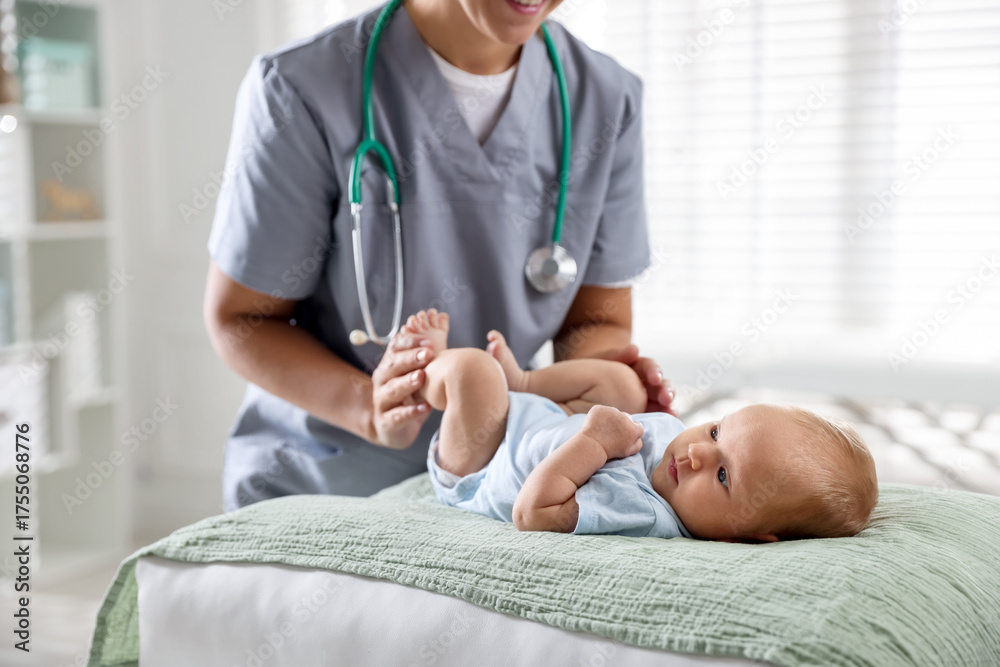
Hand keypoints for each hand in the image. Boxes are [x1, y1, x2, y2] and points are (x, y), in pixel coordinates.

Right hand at [368, 331, 434, 448]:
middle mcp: (382, 380)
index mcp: (390, 364)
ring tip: (422, 377)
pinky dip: (410, 412)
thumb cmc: (409, 396)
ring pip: (392, 389)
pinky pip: (397, 416)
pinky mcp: (386, 422)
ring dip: (407, 382)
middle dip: (410, 358)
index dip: (410, 342)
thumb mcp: (416, 375)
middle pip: (392, 365)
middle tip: (427, 354)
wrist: (391, 428)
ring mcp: (382, 401)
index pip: (395, 347)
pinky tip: (424, 408)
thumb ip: (426, 358)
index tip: (429, 342)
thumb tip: (442, 334)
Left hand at [580, 405, 643, 459]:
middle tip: (612, 433)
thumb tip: (638, 436)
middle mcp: (624, 417)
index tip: (623, 436)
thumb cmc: (610, 451)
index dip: (631, 431)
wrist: (591, 446)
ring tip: (603, 430)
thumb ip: (638, 443)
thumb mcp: (628, 452)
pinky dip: (600, 416)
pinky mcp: (599, 408)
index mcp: (633, 428)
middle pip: (626, 418)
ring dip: (611, 419)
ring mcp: (611, 411)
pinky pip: (602, 411)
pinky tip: (596, 425)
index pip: (637, 426)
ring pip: (614, 413)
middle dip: (622, 424)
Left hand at [587, 344, 675, 414]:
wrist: (579, 390)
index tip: (655, 379)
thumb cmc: (591, 372)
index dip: (654, 372)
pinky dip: (661, 420)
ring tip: (671, 413)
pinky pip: (655, 417)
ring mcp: (645, 400)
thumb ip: (615, 355)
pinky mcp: (642, 414)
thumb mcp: (600, 361)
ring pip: (662, 402)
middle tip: (666, 398)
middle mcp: (644, 383)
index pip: (649, 367)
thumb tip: (634, 350)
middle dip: (665, 391)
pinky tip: (666, 423)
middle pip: (660, 385)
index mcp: (636, 367)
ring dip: (668, 407)